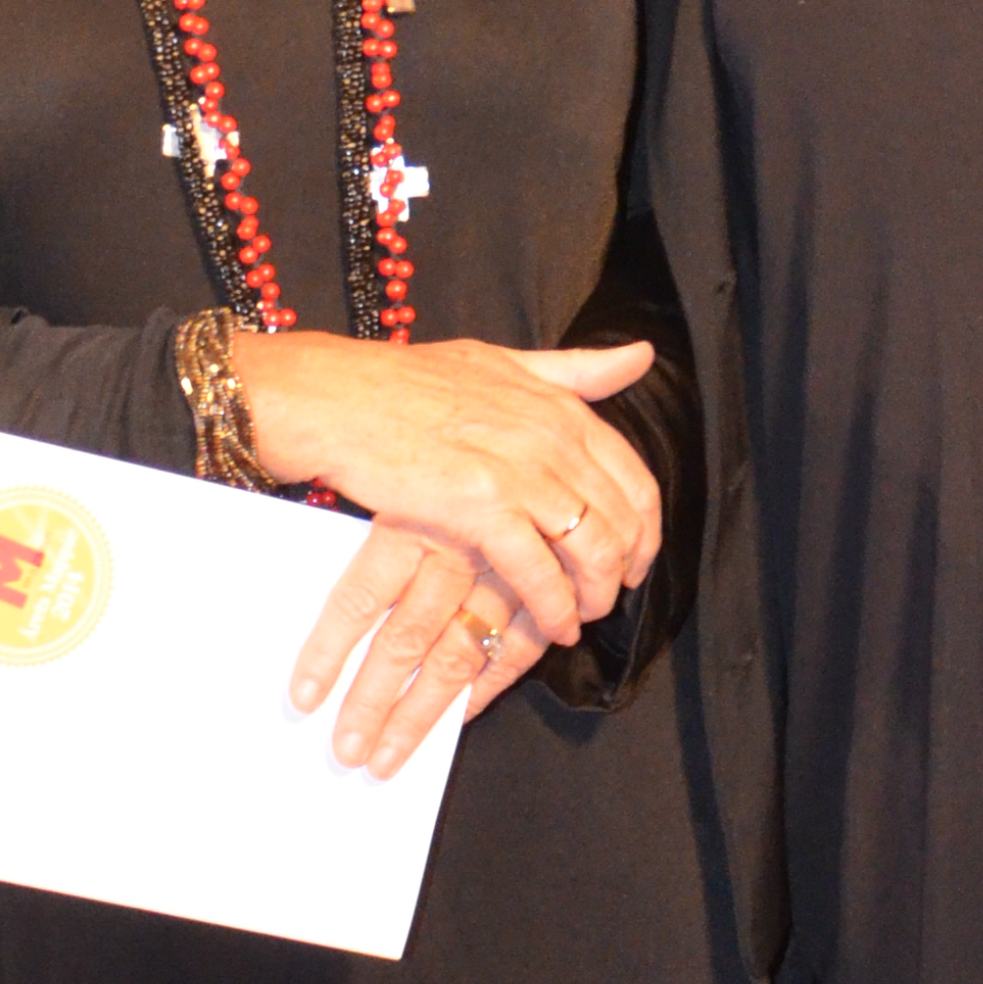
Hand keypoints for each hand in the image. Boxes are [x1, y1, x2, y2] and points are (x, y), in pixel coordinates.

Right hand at [262, 334, 657, 773]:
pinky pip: (541, 572)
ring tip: (581, 619)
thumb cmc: (407, 382)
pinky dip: (555, 607)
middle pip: (622, 520)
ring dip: (595, 595)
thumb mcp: (501, 360)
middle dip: (625, 570)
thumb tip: (642, 356)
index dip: (645, 529)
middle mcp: (551, 437)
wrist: (337, 398)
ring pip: (593, 549)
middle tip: (609, 600)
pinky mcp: (481, 507)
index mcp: (559, 406)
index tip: (636, 559)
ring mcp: (520, 471)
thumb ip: (572, 369)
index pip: (635, 478)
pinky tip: (553, 627)